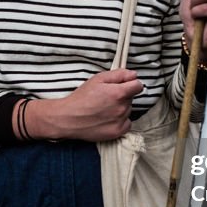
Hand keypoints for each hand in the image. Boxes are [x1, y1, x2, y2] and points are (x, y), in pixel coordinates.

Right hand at [27, 69, 143, 141]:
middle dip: (122, 96)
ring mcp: (120, 121)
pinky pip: (126, 123)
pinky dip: (120, 121)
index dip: (131, 84)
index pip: (138, 86)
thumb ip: (119, 74)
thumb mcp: (98, 79)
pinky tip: (107, 118)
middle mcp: (122, 108)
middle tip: (106, 98)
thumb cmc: (81, 98)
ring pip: (128, 110)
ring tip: (104, 109)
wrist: (69, 118)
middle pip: (131, 98)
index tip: (125, 86)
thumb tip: (133, 75)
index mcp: (119, 93)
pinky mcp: (117, 132)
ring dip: (120, 108)